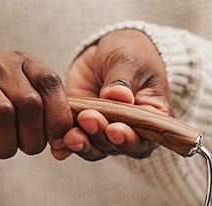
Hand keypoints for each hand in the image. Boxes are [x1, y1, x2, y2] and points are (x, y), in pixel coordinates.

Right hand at [0, 51, 70, 160]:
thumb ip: (40, 114)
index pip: (51, 86)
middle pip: (29, 107)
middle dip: (30, 140)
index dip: (57, 119)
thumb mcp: (12, 94)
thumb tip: (64, 145)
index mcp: (21, 62)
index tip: (52, 141)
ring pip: (2, 116)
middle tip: (18, 148)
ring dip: (4, 146)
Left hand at [59, 29, 172, 160]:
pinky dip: (67, 145)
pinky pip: (76, 141)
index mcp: (152, 119)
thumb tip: (119, 96)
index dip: (130, 139)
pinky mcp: (83, 128)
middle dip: (101, 136)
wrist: (106, 51)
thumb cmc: (130, 53)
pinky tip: (59, 145)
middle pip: (118, 147)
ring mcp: (106, 132)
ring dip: (84, 143)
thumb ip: (122, 80)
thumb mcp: (129, 60)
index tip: (115, 129)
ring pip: (96, 148)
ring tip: (71, 135)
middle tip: (88, 118)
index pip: (145, 138)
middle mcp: (131, 132)